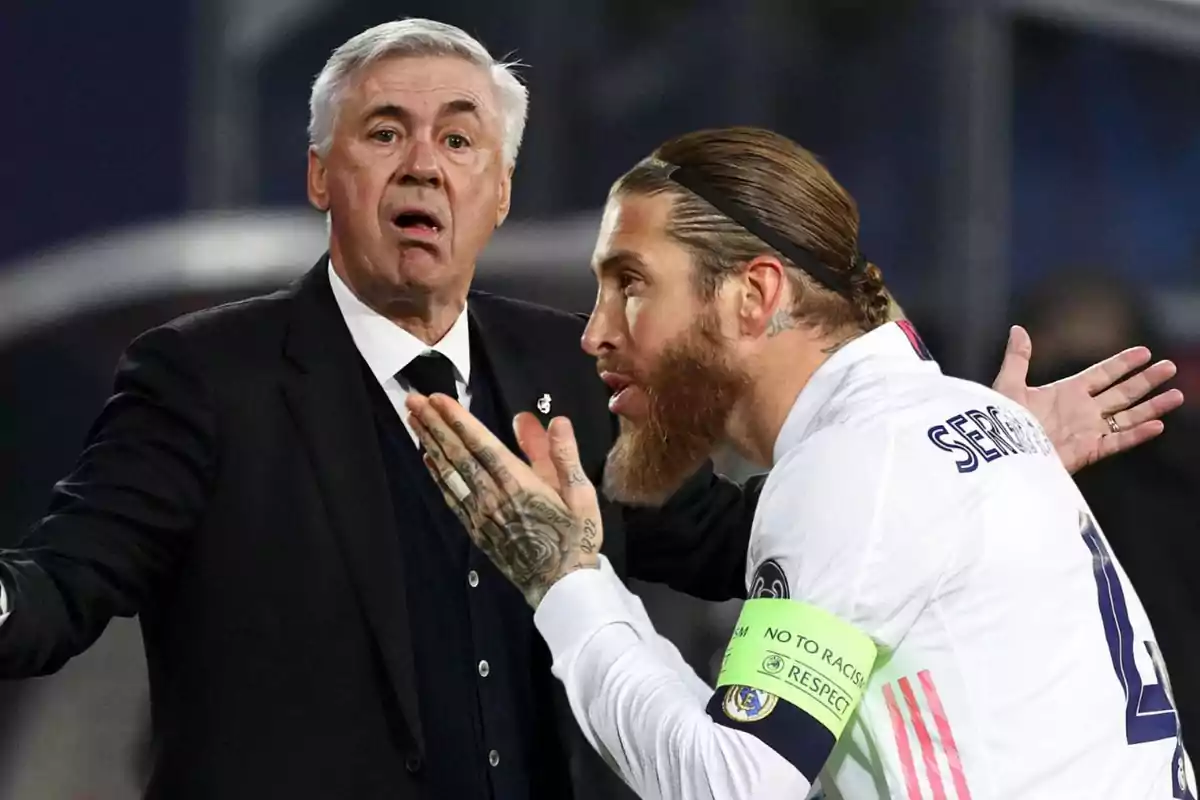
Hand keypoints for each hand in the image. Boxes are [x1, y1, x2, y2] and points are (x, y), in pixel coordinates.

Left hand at [405, 393, 602, 607]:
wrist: (560, 586)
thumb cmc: (575, 538)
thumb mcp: (580, 493)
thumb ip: (563, 454)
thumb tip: (554, 420)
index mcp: (519, 484)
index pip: (480, 444)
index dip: (457, 420)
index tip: (439, 400)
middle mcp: (493, 497)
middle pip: (457, 454)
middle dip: (434, 425)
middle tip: (413, 400)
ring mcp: (481, 515)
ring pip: (449, 473)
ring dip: (429, 444)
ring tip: (413, 421)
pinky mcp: (476, 530)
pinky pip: (451, 497)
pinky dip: (437, 475)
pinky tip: (428, 460)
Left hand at [991, 325, 1184, 473]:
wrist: (999, 451)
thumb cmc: (999, 421)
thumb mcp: (1009, 384)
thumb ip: (1018, 358)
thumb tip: (1018, 329)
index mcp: (1066, 392)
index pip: (1101, 374)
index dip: (1122, 363)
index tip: (1144, 351)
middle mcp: (1081, 410)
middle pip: (1122, 392)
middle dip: (1146, 380)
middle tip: (1170, 366)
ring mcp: (1087, 431)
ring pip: (1128, 416)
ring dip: (1152, 406)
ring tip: (1177, 394)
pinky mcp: (1088, 451)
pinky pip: (1118, 441)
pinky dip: (1137, 434)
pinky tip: (1157, 425)